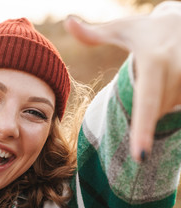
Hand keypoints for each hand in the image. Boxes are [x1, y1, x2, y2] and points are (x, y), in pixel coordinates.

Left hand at [64, 1, 180, 161]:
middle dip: (144, 107)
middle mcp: (178, 71)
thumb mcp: (121, 29)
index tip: (139, 156)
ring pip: (170, 111)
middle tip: (145, 77)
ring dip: (159, 103)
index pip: (147, 101)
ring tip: (158, 76)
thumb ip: (93, 33)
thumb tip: (67, 21)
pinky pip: (180, 108)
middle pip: (157, 111)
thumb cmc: (146, 30)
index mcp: (153, 61)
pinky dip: (170, 103)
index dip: (143, 130)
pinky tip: (168, 84)